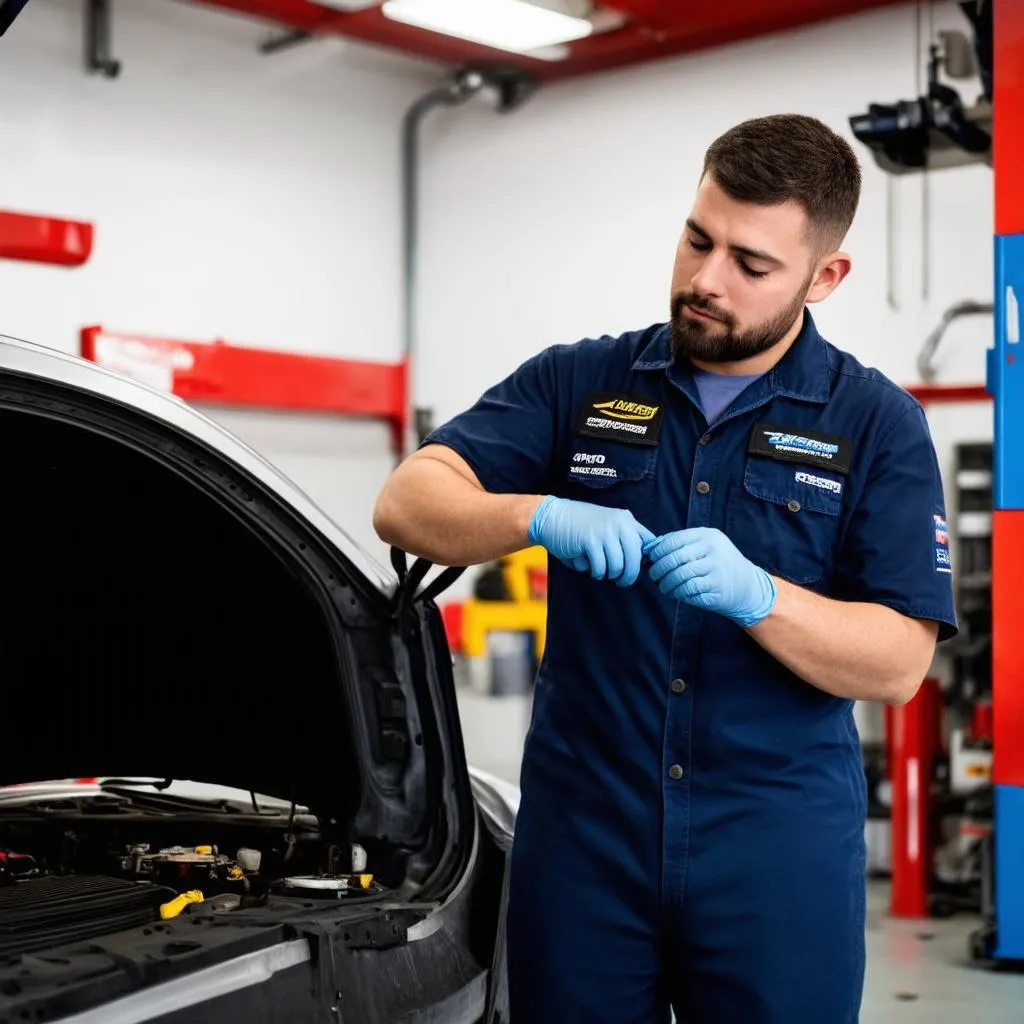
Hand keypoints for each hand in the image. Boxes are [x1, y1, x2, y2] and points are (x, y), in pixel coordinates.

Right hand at [528, 496, 654, 586]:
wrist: (551, 516)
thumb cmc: (579, 526)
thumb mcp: (606, 526)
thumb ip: (623, 540)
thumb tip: (641, 563)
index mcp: (627, 520)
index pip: (649, 542)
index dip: (646, 561)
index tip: (636, 569)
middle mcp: (620, 524)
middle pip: (635, 560)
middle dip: (628, 576)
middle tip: (621, 582)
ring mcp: (605, 532)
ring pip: (617, 567)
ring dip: (606, 573)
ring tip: (597, 568)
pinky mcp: (590, 541)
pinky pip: (600, 568)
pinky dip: (593, 571)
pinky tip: (586, 564)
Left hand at [644, 527, 775, 626]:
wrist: (747, 585)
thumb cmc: (718, 563)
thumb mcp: (705, 545)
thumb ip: (681, 543)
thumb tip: (651, 547)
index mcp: (707, 535)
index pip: (674, 540)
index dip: (658, 551)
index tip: (651, 559)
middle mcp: (712, 550)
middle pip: (675, 559)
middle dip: (659, 569)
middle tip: (654, 576)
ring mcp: (716, 568)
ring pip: (680, 576)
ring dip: (666, 584)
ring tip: (663, 587)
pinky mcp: (716, 587)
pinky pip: (689, 590)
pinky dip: (678, 593)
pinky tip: (676, 594)